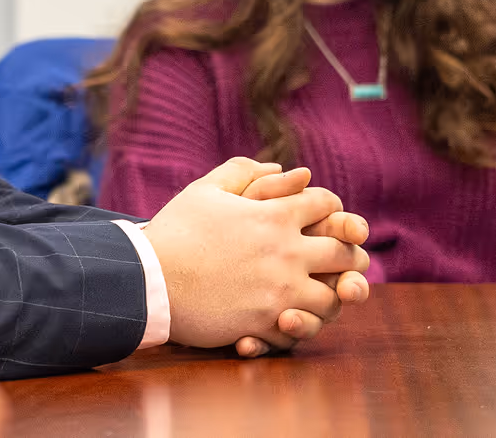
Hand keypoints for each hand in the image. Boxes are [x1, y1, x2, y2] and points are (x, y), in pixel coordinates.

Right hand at [142, 157, 370, 350]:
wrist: (148, 278)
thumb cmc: (175, 230)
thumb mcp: (207, 189)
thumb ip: (245, 171)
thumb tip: (283, 168)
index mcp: (275, 215)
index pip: (328, 205)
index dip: (330, 208)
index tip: (322, 218)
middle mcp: (286, 252)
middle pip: (344, 253)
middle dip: (346, 254)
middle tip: (336, 261)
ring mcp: (279, 291)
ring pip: (332, 299)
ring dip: (329, 295)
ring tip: (314, 293)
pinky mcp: (266, 322)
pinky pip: (304, 328)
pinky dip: (302, 324)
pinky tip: (290, 317)